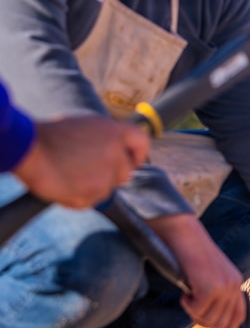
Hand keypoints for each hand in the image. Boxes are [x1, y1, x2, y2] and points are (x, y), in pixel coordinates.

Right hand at [14, 115, 149, 207]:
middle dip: (110, 176)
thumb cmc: (50, 136)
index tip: (132, 161)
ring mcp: (106, 175)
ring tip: (69, 174)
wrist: (30, 150)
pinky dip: (78, 198)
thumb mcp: (85, 126)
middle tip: (87, 172)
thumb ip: (106, 139)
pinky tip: (63, 184)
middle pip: (125, 173)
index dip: (138, 154)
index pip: (142, 142)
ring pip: (107, 189)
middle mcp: (116, 153)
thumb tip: (116, 151)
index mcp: (114, 132)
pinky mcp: (93, 193)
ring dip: (92, 187)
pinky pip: (91, 201)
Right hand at [148, 214, 243, 327]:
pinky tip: (184, 291)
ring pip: (210, 319)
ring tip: (187, 296)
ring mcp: (223, 286)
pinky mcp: (209, 287)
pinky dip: (187, 305)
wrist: (183, 233)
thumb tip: (212, 321)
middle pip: (223, 322)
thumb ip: (216, 294)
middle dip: (204, 321)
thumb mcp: (210, 275)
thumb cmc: (191, 253)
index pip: (239, 316)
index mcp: (236, 281)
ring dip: (194, 313)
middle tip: (191, 306)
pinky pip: (197, 311)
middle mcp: (234, 284)